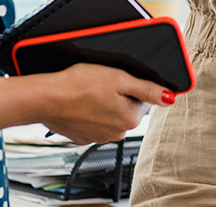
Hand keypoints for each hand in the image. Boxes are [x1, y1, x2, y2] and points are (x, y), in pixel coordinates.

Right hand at [36, 63, 171, 144]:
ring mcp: (99, 137)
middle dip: (118, 96)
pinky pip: (93, 123)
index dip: (131, 85)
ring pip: (110, 116)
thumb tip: (170, 97)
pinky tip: (80, 104)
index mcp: (130, 119)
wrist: (46, 98)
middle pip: (127, 108)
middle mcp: (117, 133)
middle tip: (101, 85)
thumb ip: (147, 89)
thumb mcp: (119, 79)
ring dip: (104, 105)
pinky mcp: (83, 137)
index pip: (143, 99)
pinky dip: (89, 113)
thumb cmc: (79, 85)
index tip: (116, 80)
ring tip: (88, 93)